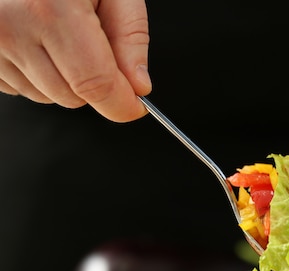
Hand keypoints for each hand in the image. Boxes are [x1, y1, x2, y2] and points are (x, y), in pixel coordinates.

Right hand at [0, 0, 150, 121]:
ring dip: (64, 77)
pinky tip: (38, 38)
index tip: (134, 106)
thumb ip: (130, 36)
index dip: (121, 104)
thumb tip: (138, 84)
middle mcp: (10, 28)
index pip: (94, 84)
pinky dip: (37, 72)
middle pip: (73, 97)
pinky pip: (19, 87)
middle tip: (91, 40)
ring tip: (60, 31)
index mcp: (50, 9)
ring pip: (46, 96)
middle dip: (94, 82)